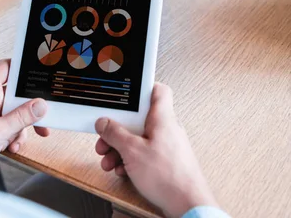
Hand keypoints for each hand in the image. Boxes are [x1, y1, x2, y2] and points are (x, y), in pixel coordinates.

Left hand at [0, 60, 48, 181]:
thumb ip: (19, 118)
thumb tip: (40, 105)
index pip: (6, 67)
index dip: (22, 67)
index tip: (39, 74)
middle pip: (16, 91)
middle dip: (28, 106)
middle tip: (39, 116)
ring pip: (17, 109)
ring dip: (22, 125)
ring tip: (18, 138)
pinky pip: (13, 123)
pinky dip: (16, 134)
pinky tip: (12, 145)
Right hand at [95, 84, 218, 217]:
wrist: (188, 205)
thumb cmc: (169, 177)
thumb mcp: (132, 151)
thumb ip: (115, 134)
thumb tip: (104, 123)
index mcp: (162, 118)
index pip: (157, 90)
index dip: (141, 88)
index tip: (124, 93)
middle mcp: (167, 128)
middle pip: (139, 118)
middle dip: (119, 128)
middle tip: (106, 137)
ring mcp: (167, 145)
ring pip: (139, 137)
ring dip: (121, 147)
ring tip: (109, 160)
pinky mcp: (166, 161)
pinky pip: (145, 153)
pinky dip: (131, 159)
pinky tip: (122, 169)